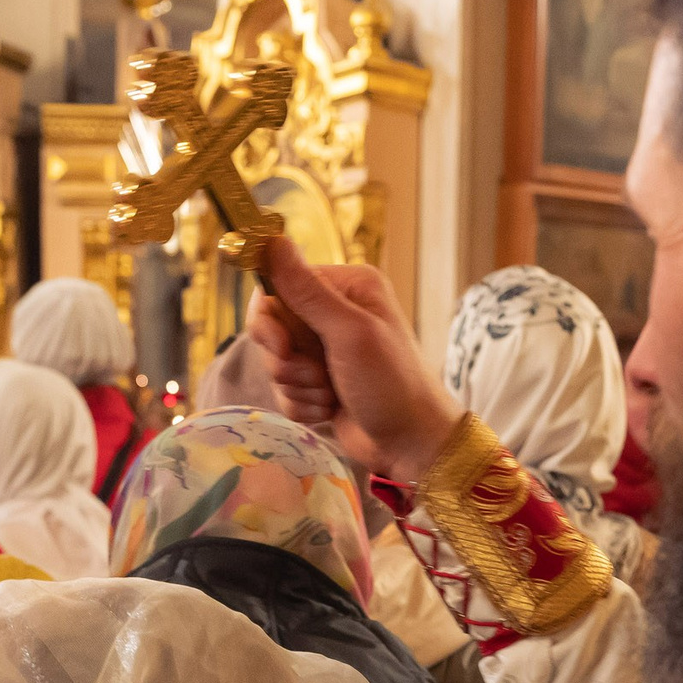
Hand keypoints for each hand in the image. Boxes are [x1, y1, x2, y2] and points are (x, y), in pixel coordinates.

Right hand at [246, 237, 462, 483]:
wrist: (411, 443)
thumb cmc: (391, 382)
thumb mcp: (350, 332)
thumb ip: (307, 291)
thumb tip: (271, 239)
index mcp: (346, 287)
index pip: (278, 288)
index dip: (271, 322)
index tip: (282, 347)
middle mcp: (334, 313)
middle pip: (272, 329)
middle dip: (288, 361)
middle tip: (317, 376)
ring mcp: (325, 351)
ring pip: (277, 365)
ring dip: (300, 387)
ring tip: (332, 395)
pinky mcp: (319, 384)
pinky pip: (286, 391)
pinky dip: (304, 406)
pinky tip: (331, 410)